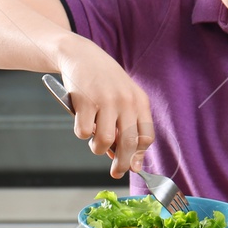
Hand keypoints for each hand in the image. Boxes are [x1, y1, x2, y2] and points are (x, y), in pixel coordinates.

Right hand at [55, 38, 154, 178]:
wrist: (80, 55)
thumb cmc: (103, 80)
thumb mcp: (122, 96)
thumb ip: (127, 124)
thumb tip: (127, 159)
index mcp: (139, 101)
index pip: (146, 137)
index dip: (139, 155)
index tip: (133, 165)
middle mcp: (126, 101)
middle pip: (128, 144)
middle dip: (122, 164)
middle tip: (116, 172)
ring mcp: (105, 101)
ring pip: (105, 141)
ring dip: (97, 148)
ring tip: (94, 142)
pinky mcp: (85, 101)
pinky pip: (84, 132)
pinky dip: (81, 133)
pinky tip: (81, 122)